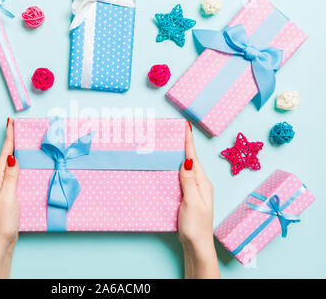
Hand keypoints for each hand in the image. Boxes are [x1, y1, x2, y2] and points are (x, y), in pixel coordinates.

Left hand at [0, 118, 19, 278]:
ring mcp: (3, 189)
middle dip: (10, 141)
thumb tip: (12, 157)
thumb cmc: (3, 222)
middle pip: (6, 157)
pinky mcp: (8, 195)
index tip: (10, 122)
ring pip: (9, 165)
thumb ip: (11, 177)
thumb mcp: (8, 198)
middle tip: (14, 126)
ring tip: (18, 139)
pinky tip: (21, 164)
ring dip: (13, 151)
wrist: (1, 242)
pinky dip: (17, 164)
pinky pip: (13, 174)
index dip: (9, 138)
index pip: (4, 155)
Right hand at [178, 121, 219, 278]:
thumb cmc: (196, 226)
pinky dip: (175, 170)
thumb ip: (189, 181)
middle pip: (191, 160)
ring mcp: (194, 190)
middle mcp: (200, 184)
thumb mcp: (192, 202)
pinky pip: (181, 179)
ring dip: (179, 156)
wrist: (197, 245)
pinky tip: (169, 168)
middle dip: (183, 145)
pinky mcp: (187, 197)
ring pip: (185, 169)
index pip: (195, 158)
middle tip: (176, 131)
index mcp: (203, 183)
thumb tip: (188, 160)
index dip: (189, 142)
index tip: (185, 127)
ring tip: (172, 144)